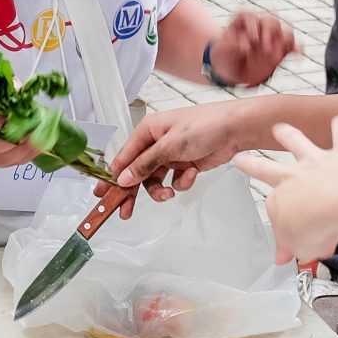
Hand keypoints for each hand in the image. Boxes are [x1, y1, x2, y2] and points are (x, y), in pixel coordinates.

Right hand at [104, 105, 244, 203]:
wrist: (235, 130)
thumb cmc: (204, 126)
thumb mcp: (169, 146)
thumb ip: (145, 164)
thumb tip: (124, 179)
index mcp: (147, 132)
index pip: (123, 158)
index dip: (112, 177)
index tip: (102, 195)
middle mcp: (156, 143)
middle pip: (137, 172)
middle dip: (133, 192)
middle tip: (125, 212)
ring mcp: (170, 155)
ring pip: (155, 180)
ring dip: (161, 190)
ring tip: (169, 194)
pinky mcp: (184, 164)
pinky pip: (174, 181)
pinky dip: (182, 181)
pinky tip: (192, 173)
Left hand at [209, 10, 294, 86]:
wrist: (228, 68)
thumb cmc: (223, 55)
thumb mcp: (221, 50)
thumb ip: (231, 46)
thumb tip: (246, 46)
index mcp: (242, 20)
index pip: (251, 16)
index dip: (253, 27)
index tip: (252, 39)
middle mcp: (259, 24)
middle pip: (271, 20)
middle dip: (270, 32)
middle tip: (265, 48)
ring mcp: (271, 35)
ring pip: (284, 30)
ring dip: (283, 40)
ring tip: (277, 55)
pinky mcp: (279, 47)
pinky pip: (291, 45)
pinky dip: (296, 48)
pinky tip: (299, 55)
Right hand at [235, 115, 337, 264]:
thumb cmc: (318, 225)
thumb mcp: (299, 246)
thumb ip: (291, 247)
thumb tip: (283, 257)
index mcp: (279, 201)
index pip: (275, 213)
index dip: (283, 229)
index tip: (290, 241)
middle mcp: (293, 176)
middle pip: (265, 167)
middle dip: (251, 163)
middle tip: (240, 158)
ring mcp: (316, 161)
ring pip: (296, 141)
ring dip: (287, 134)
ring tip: (280, 128)